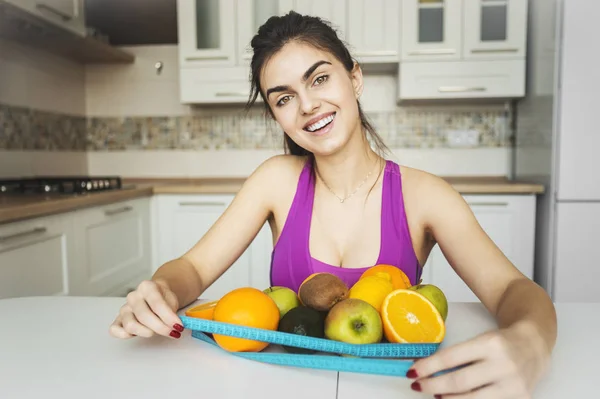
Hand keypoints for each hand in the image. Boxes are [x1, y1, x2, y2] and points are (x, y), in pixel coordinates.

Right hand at [109, 279, 183, 338]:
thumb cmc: (164, 298)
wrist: (158, 295)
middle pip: (144, 316)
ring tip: (157, 332)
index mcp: (147, 287)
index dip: (168, 317)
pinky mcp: (119, 319)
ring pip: (130, 325)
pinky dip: (124, 335)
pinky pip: (114, 329)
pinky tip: (137, 335)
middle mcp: (133, 296)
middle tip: (172, 332)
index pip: (157, 303)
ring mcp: (124, 308)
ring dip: (146, 332)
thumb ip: (172, 312)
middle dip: (160, 327)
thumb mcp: (172, 300)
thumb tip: (175, 326)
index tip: (178, 326)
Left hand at [406, 322, 550, 397]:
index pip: (451, 358)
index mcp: (490, 344)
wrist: (535, 345)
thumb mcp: (480, 340)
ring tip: (436, 394)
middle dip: (433, 385)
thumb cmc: (501, 342)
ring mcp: (514, 385)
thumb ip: (458, 356)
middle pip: (459, 382)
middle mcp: (504, 365)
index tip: (412, 372)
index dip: (428, 366)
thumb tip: (426, 369)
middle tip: (418, 385)